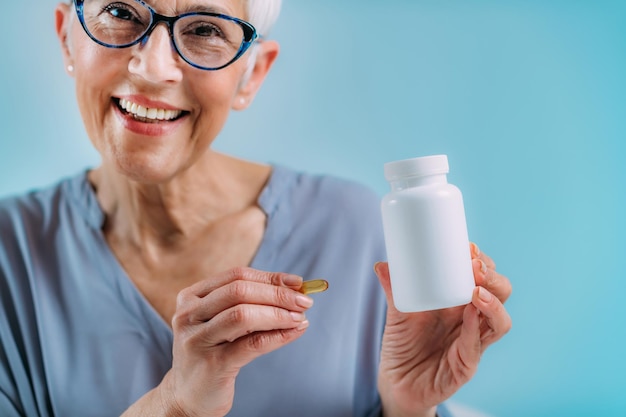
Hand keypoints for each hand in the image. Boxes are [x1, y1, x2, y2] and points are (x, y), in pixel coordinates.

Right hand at [159, 267, 313, 416]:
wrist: (188, 397)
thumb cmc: (213, 353)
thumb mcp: (224, 323)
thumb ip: (250, 304)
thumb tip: (295, 289)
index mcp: (190, 297)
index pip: (236, 276)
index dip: (270, 278)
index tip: (298, 283)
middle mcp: (188, 315)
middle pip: (240, 291)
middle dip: (277, 294)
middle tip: (304, 302)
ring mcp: (197, 340)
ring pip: (243, 315)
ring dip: (279, 313)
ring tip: (300, 318)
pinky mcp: (212, 365)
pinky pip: (251, 344)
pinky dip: (278, 336)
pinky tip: (294, 332)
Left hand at [374, 244, 511, 416]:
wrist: (396, 382)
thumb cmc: (403, 345)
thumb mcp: (396, 314)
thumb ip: (393, 290)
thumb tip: (382, 265)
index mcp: (460, 302)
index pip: (484, 278)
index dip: (482, 262)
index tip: (469, 247)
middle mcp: (472, 320)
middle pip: (500, 295)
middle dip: (493, 278)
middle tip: (475, 266)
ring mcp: (473, 342)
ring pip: (499, 322)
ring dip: (493, 303)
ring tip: (477, 290)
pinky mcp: (466, 365)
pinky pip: (477, 346)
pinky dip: (475, 328)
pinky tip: (471, 313)